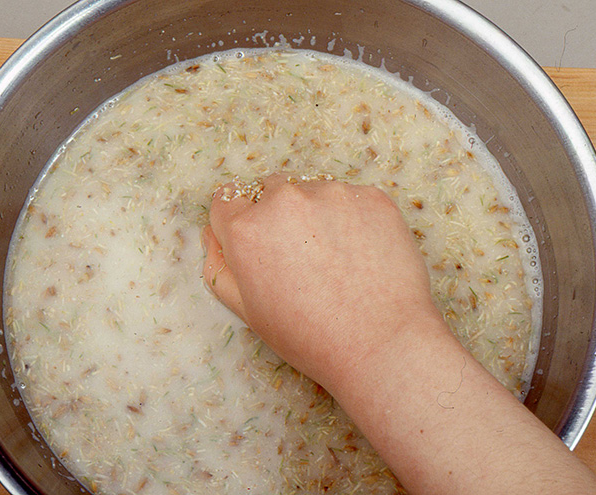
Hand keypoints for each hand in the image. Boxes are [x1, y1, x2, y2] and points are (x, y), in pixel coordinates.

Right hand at [203, 173, 444, 390]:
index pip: (227, 200)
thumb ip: (219, 266)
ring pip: (314, 191)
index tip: (259, 242)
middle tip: (301, 256)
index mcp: (247, 229)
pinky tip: (362, 254)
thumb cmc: (311, 337)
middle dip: (278, 215)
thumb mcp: (247, 311)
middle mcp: (286, 200)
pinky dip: (352, 218)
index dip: (239, 222)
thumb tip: (213, 234)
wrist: (382, 343)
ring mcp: (333, 194)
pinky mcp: (372, 197)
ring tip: (336, 259)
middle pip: (270, 190)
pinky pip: (352, 198)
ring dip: (317, 213)